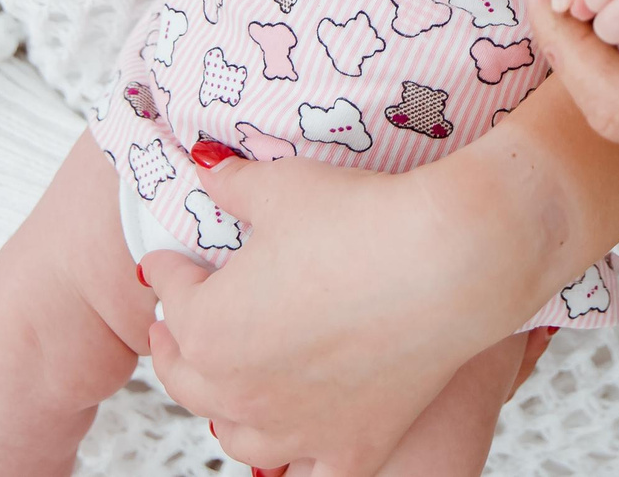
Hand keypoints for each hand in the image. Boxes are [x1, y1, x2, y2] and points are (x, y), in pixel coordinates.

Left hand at [141, 149, 546, 476]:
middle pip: (190, 378)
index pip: (172, 298)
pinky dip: (298, 457)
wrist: (449, 260)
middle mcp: (243, 393)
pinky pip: (311, 470)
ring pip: (239, 438)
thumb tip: (208, 172)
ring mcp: (298, 429)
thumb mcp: (282, 188)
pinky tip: (299, 438)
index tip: (169, 261)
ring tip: (228, 386)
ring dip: (224, 411)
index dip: (169, 272)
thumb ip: (235, 185)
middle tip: (176, 326)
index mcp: (210, 330)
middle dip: (178, 346)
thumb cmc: (361, 219)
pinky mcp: (354, 446)